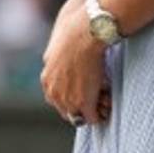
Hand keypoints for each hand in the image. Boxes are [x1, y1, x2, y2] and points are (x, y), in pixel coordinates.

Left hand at [40, 0, 110, 125]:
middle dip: (83, 106)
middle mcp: (53, 93)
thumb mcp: (55, 49)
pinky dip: (102, 111)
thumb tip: (52, 60)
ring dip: (94, 108)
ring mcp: (66, 100)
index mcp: (46, 80)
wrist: (83, 34)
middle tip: (98, 93)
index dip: (74, 97)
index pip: (58, 101)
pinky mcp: (83, 103)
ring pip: (81, 117)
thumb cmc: (73, 35)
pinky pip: (94, 118)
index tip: (87, 89)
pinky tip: (107, 95)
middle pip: (68, 111)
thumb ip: (54, 62)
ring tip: (103, 93)